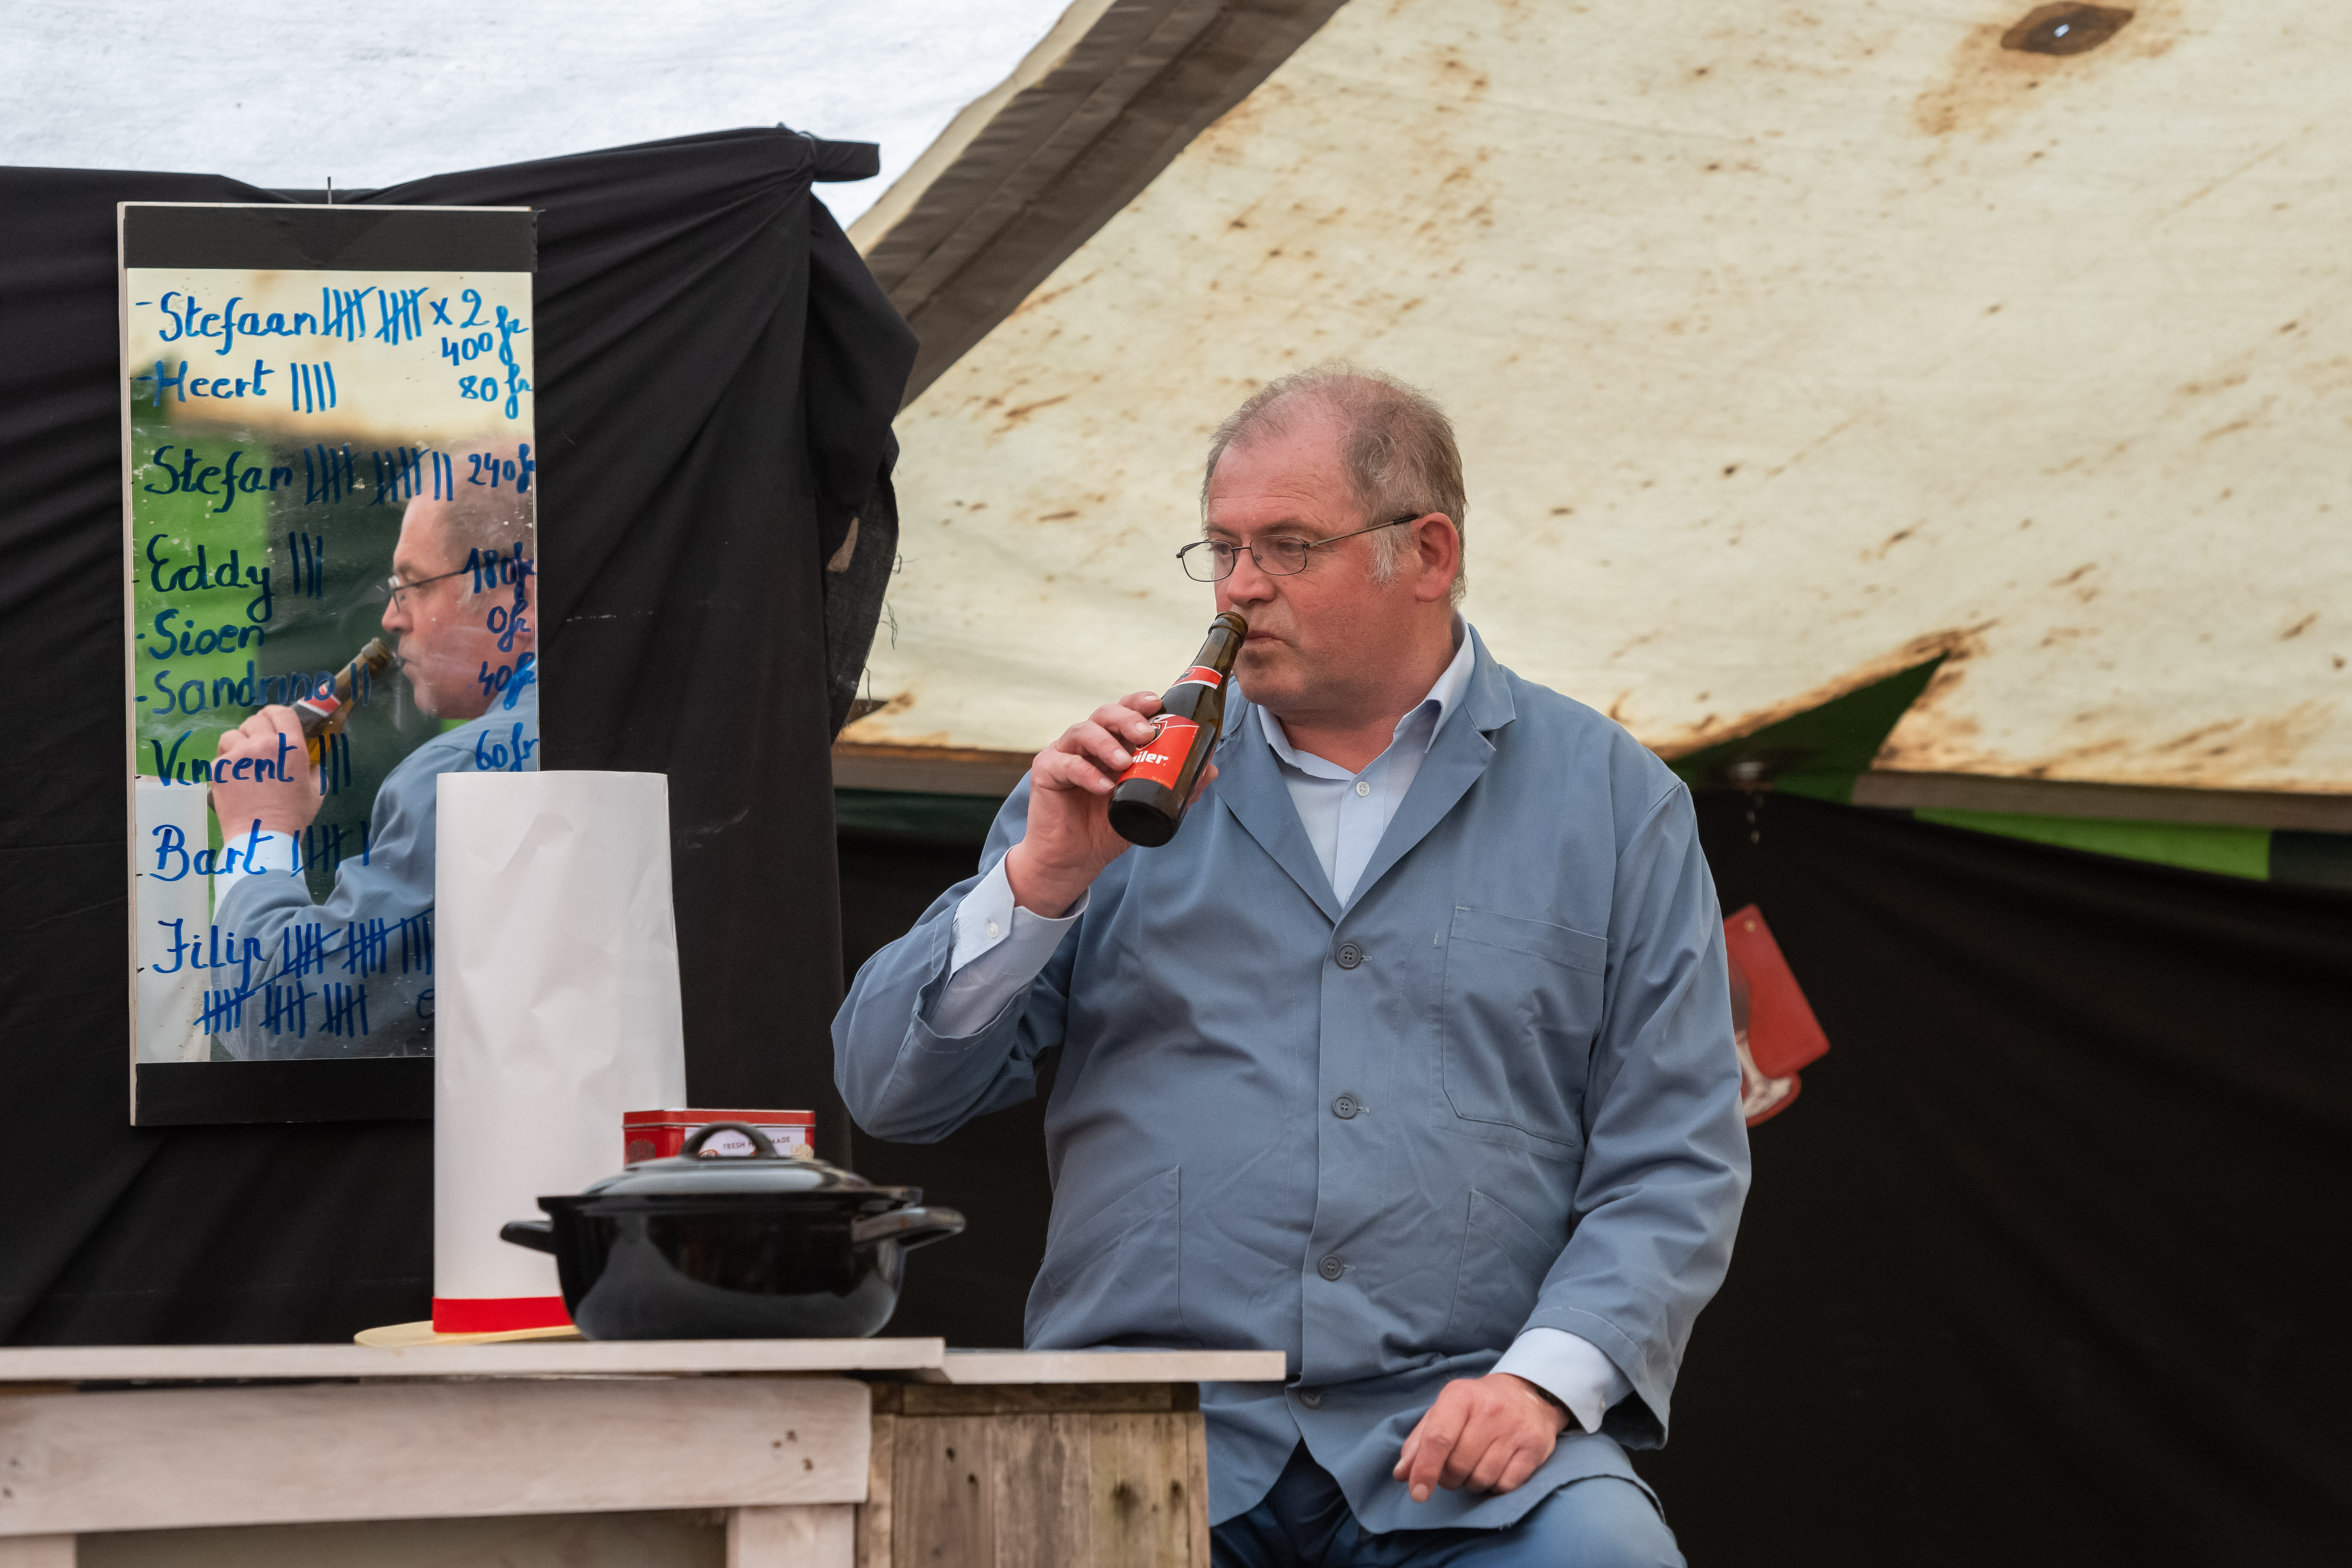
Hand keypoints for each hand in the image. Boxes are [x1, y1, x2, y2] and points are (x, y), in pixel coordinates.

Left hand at [211, 705, 321, 837]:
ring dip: (237, 744)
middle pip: (255, 720)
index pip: (281, 713)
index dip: (275, 714)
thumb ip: (313, 770)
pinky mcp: (219, 767)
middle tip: (257, 746)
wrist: (262, 836)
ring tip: (241, 761)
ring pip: (232, 735)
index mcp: (291, 747)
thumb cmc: (293, 816)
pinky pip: (221, 756)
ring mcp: (239, 755)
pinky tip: (233, 778)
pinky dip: (226, 764)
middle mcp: (264, 744)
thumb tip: (309, 763)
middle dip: (256, 730)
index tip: (272, 721)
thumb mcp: (316, 791)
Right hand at [1003, 692, 1218, 916]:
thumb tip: (1210, 769)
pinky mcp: (1047, 771)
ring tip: (1125, 762)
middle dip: (1127, 718)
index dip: (1139, 702)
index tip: (1157, 703)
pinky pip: (1066, 764)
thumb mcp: (1147, 806)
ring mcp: (1065, 753)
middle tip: (1146, 733)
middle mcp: (1088, 742)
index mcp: (1112, 742)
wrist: (1074, 859)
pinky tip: (1104, 786)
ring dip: (1107, 743)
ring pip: (1083, 731)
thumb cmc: (1107, 827)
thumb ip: (1176, 788)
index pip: (1125, 711)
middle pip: (1105, 714)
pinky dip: (1086, 773)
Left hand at [1391, 1374, 1569, 1503]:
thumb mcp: (1444, 1412)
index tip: (1417, 1493)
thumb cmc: (1477, 1407)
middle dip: (1449, 1477)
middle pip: (1458, 1465)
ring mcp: (1515, 1429)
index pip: (1438, 1439)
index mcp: (1460, 1395)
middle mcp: (1490, 1410)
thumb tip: (1402, 1474)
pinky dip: (1495, 1486)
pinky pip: (1505, 1486)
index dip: (1424, 1470)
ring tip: (1475, 1465)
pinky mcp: (1534, 1447)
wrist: (1528, 1394)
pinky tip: (1496, 1468)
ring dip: (1471, 1483)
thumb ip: (1419, 1442)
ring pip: (1481, 1479)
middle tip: (1453, 1468)